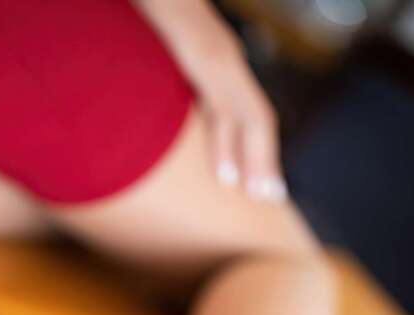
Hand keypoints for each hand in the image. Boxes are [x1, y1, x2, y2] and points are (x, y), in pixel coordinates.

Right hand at [134, 0, 286, 200]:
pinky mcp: (205, 53)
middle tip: (271, 198)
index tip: (258, 181)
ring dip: (256, 160)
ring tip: (259, 195)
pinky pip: (222, 105)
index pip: (246, 109)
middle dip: (265, 161)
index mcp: (217, 56)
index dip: (257, 147)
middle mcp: (225, 56)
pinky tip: (226, 175)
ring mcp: (218, 54)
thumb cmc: (142, 11)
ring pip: (248, 116)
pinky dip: (226, 143)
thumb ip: (166, 76)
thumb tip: (153, 109)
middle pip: (257, 118)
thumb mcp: (156, 47)